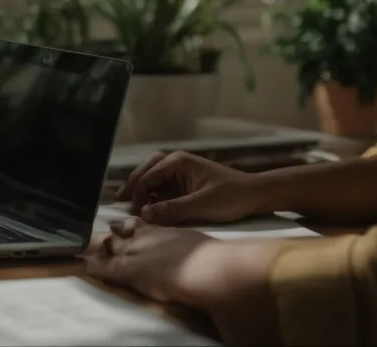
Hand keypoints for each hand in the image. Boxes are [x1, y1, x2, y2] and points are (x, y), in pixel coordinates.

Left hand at [88, 219, 289, 343]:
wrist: (213, 269)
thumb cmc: (218, 260)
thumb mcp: (205, 247)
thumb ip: (197, 251)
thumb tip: (209, 260)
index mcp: (169, 231)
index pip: (144, 224)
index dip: (130, 225)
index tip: (120, 225)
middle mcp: (151, 237)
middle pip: (123, 232)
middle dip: (111, 234)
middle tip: (98, 235)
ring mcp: (138, 252)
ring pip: (111, 246)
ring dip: (99, 248)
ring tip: (85, 249)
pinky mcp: (132, 270)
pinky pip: (106, 267)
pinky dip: (93, 267)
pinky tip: (83, 267)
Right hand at [122, 151, 266, 224]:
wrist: (255, 195)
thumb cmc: (231, 197)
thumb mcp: (202, 205)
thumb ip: (172, 210)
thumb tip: (144, 215)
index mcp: (178, 162)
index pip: (148, 175)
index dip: (138, 194)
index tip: (133, 213)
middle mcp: (176, 163)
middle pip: (146, 170)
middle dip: (134, 186)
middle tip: (121, 202)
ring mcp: (180, 173)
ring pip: (153, 178)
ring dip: (142, 191)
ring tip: (131, 206)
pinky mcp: (185, 184)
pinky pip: (163, 188)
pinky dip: (154, 197)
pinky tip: (150, 209)